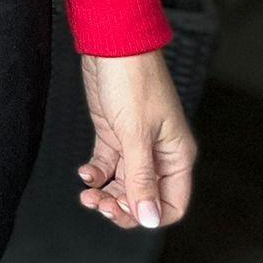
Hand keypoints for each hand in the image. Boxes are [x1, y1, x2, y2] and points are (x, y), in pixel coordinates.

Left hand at [75, 50, 197, 229]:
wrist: (112, 44)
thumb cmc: (133, 81)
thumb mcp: (135, 134)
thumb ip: (141, 178)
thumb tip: (150, 219)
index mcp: (176, 156)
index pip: (172, 203)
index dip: (150, 215)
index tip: (122, 212)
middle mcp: (159, 153)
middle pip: (144, 197)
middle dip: (121, 206)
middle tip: (98, 204)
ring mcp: (135, 143)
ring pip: (124, 183)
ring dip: (106, 192)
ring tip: (87, 193)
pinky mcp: (114, 133)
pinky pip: (108, 165)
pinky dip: (97, 173)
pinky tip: (85, 174)